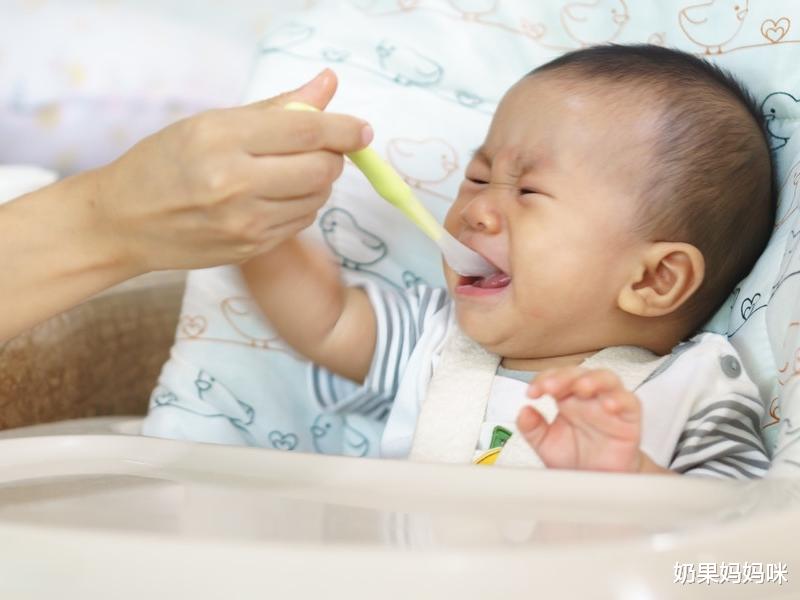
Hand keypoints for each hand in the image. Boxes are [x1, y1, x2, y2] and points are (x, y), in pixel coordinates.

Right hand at [85, 68, 371, 271]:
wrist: (125, 221)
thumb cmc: (165, 163)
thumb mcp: (212, 123)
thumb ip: (276, 107)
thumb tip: (327, 86)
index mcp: (223, 139)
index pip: (306, 131)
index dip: (343, 129)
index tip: (362, 130)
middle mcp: (235, 183)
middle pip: (321, 169)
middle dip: (332, 157)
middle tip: (319, 150)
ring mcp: (245, 222)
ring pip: (316, 199)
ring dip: (317, 182)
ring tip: (290, 172)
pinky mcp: (251, 248)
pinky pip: (300, 222)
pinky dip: (302, 206)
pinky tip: (277, 197)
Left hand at [517, 368, 648, 472]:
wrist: (599, 481)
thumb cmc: (575, 458)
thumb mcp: (546, 445)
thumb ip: (532, 429)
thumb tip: (523, 412)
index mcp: (566, 398)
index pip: (555, 378)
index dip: (542, 379)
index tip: (532, 392)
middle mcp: (588, 397)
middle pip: (578, 373)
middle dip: (563, 377)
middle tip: (549, 387)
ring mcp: (610, 404)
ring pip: (606, 379)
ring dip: (593, 380)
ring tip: (581, 387)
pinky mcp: (629, 418)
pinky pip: (630, 402)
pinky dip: (620, 399)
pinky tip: (609, 404)